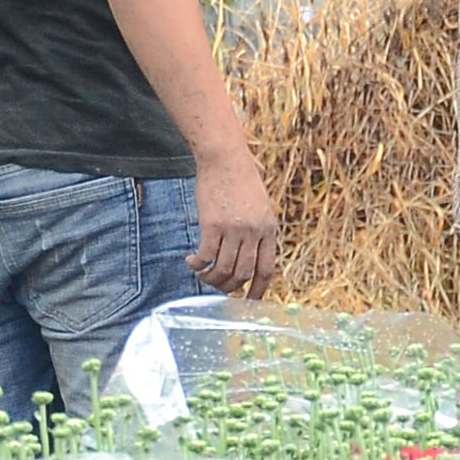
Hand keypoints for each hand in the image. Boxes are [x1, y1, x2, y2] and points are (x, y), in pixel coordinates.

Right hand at [189, 151, 280, 298]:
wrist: (225, 158)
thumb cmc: (241, 180)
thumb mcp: (260, 206)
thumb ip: (258, 231)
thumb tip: (249, 258)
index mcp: (269, 229)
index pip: (266, 269)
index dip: (258, 290)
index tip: (249, 302)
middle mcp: (253, 232)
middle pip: (243, 274)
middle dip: (229, 287)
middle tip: (217, 286)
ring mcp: (233, 229)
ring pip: (223, 270)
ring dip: (211, 279)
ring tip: (202, 275)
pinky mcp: (212, 225)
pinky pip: (205, 256)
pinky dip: (197, 265)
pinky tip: (191, 262)